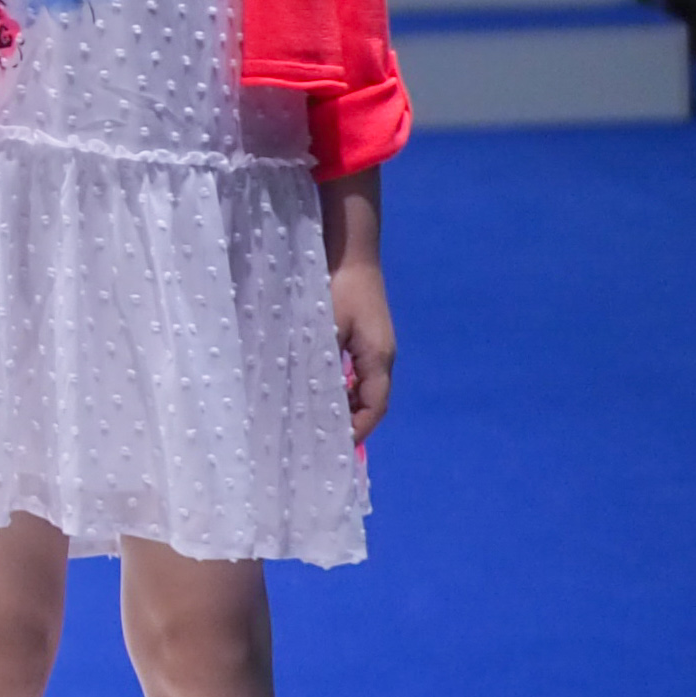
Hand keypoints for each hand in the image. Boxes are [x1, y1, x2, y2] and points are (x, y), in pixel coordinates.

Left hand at [332, 253, 396, 441]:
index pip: (373, 407)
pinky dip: (338, 384)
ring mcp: (373, 346)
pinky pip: (353, 369)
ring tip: (313, 419)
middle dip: (348, 421)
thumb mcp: (327, 328)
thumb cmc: (337, 288)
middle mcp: (381, 357)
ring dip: (341, 403)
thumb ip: (324, 363)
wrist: (348, 250)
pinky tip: (314, 387)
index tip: (334, 446)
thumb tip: (316, 397)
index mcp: (379, 359)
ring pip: (361, 386)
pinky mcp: (361, 335)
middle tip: (318, 438)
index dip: (357, 429)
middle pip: (369, 400)